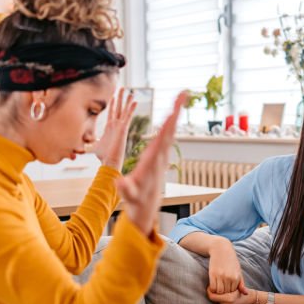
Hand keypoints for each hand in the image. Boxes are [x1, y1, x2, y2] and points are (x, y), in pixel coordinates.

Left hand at [93, 88, 136, 169]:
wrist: (109, 161)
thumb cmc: (102, 156)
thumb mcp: (92, 147)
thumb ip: (87, 145)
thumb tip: (79, 148)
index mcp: (110, 127)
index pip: (112, 113)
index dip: (113, 104)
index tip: (114, 96)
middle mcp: (116, 125)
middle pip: (119, 108)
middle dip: (120, 98)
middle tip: (123, 88)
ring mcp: (120, 126)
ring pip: (124, 110)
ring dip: (127, 101)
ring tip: (131, 92)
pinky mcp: (123, 129)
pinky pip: (128, 116)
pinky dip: (131, 109)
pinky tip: (135, 101)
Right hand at [116, 91, 186, 235]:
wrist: (145, 210)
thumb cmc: (136, 201)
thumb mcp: (129, 196)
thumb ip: (126, 188)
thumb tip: (120, 182)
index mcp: (153, 161)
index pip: (161, 140)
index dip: (167, 125)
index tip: (172, 111)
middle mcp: (161, 157)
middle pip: (170, 130)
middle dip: (176, 111)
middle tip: (183, 93)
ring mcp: (162, 157)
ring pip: (170, 131)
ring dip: (174, 114)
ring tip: (180, 97)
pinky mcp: (160, 157)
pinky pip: (166, 136)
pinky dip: (169, 123)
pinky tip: (171, 114)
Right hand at [207, 239, 247, 294]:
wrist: (221, 249)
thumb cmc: (231, 261)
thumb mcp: (238, 271)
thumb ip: (241, 283)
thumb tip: (245, 294)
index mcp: (236, 277)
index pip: (233, 292)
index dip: (230, 292)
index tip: (227, 290)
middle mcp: (229, 277)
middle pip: (226, 293)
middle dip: (224, 293)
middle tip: (221, 289)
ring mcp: (221, 276)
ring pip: (219, 291)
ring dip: (218, 291)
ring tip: (217, 287)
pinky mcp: (213, 274)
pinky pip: (212, 287)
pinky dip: (212, 289)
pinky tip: (213, 285)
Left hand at [208, 287, 259, 303]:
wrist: (253, 302)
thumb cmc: (245, 292)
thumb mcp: (236, 287)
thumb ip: (224, 287)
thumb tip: (211, 286)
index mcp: (229, 298)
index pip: (212, 296)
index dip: (209, 291)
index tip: (210, 287)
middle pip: (215, 299)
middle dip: (216, 294)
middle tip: (217, 289)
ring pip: (218, 303)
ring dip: (220, 299)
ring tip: (226, 295)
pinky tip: (228, 301)